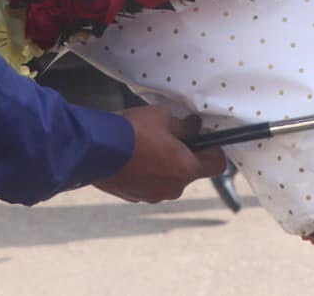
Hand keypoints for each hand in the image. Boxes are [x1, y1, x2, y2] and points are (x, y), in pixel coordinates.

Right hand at [94, 106, 227, 202]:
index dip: (214, 150)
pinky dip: (146, 173)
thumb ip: (184, 125)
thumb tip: (194, 126)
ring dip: (164, 165)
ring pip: (168, 179)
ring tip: (146, 145)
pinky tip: (133, 157)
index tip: (204, 139)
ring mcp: (153, 196)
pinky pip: (149, 184)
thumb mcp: (163, 117)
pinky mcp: (135, 197)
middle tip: (169, 136)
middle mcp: (174, 188)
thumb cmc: (132, 132)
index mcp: (186, 169)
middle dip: (184, 155)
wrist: (95, 150)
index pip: (217, 165)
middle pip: (190, 172)